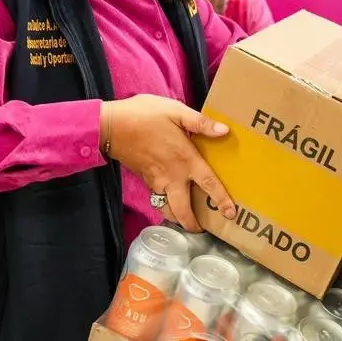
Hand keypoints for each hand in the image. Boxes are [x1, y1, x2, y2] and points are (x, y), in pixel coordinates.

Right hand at [102, 95, 236, 231]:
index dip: (221, 200)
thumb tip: (224, 130)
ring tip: (186, 219)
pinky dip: (165, 206)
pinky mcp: (145, 180)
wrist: (110, 126)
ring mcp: (156, 181)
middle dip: (193, 224)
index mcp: (186, 160)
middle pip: (184, 210)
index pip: (209, 184)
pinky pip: (158, 200)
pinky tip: (170, 200)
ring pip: (168, 210)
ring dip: (177, 218)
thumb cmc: (144, 115)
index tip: (231, 214)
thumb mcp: (176, 112)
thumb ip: (201, 123)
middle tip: (201, 229)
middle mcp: (172, 176)